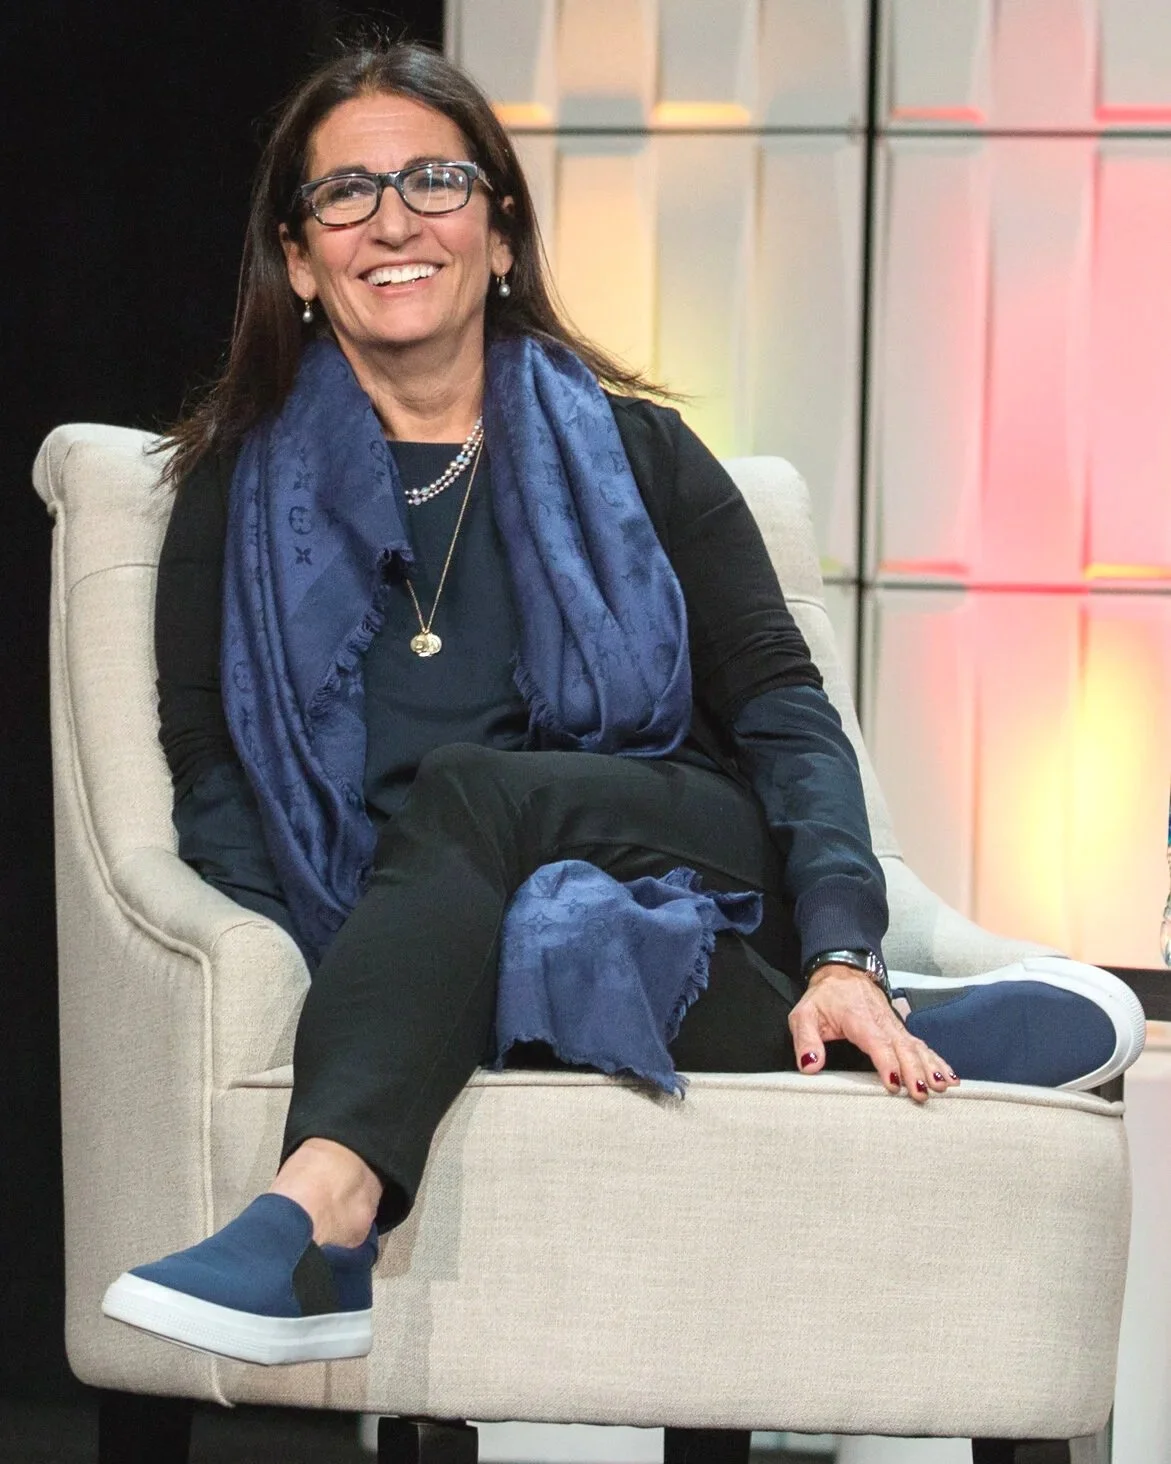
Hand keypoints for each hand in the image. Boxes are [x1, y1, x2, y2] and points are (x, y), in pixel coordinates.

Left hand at [789, 964, 959, 1101]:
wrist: (843, 972)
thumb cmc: (825, 997)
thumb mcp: (804, 1015)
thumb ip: (806, 1040)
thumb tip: (810, 1065)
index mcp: (858, 1019)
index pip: (876, 1042)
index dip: (887, 1062)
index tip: (894, 1082)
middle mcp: (882, 1022)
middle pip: (902, 1047)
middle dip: (914, 1069)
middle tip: (922, 1091)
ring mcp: (894, 1025)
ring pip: (916, 1046)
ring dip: (930, 1066)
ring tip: (942, 1086)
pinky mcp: (900, 1030)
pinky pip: (921, 1045)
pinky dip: (937, 1060)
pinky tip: (949, 1076)